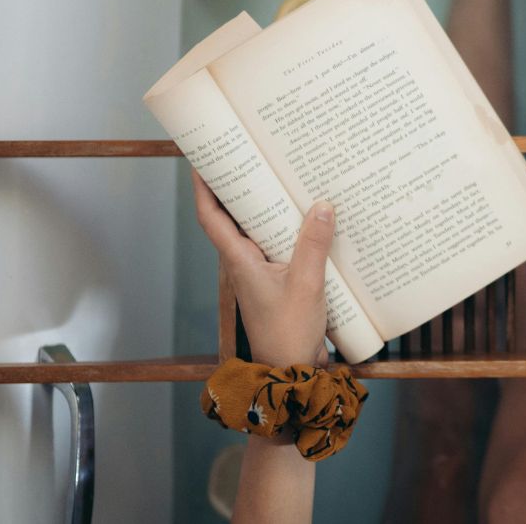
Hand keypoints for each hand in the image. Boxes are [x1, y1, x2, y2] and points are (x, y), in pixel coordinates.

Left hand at [192, 170, 333, 366]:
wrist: (291, 370)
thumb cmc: (287, 333)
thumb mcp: (306, 284)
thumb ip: (313, 243)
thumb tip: (323, 205)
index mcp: (239, 260)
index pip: (210, 217)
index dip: (202, 187)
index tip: (202, 159)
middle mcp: (244, 262)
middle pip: (233, 217)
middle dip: (238, 187)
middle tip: (251, 155)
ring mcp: (260, 272)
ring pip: (258, 230)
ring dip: (266, 206)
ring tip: (282, 177)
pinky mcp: (279, 280)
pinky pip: (280, 246)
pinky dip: (290, 229)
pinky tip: (310, 219)